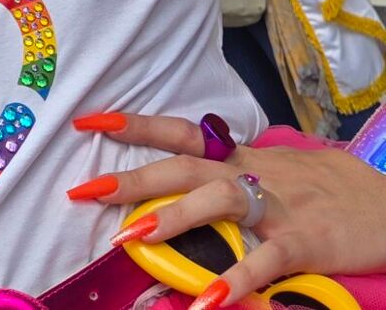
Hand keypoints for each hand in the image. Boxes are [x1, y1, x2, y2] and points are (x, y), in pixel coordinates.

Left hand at [68, 112, 385, 304]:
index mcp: (242, 159)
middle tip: (86, 191)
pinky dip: (236, 279)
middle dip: (134, 177)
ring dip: (173, 217)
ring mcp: (278, 206)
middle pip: (185, 166)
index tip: (89, 122)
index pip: (181, 133)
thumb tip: (185, 189)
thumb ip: (233, 178)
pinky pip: (266, 260)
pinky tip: (209, 302)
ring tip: (131, 237)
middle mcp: (253, 175)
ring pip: (218, 201)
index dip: (135, 125)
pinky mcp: (306, 241)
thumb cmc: (328, 190)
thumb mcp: (276, 174)